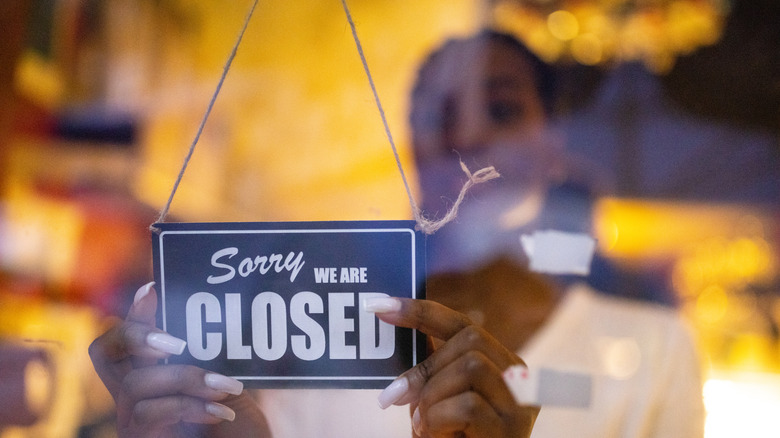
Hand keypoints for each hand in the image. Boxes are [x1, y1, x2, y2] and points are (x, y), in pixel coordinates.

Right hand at [89, 282, 270, 437]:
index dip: (133, 313)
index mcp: (153, 377)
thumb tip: (206, 313)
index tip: (153, 289)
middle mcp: (134, 398)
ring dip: (186, 379)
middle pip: (104, 352)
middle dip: (136, 335)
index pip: (126, 338)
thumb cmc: (238, 427)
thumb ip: (208, 357)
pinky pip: (148, 413)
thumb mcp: (225, 384)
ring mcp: (132, 421)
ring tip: (226, 388)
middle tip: (178, 342)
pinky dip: (190, 407)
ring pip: (136, 384)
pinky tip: (222, 412)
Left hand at [366, 297, 538, 437]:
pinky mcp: (513, 430)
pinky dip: (438, 418)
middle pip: (471, 339)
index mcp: (500, 362)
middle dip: (427, 367)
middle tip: (396, 396)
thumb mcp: (436, 397)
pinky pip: (468, 405)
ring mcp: (521, 403)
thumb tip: (394, 318)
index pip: (462, 323)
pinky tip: (433, 434)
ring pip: (471, 366)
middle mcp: (519, 377)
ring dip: (432, 396)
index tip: (378, 305)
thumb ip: (430, 366)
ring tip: (424, 425)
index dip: (420, 310)